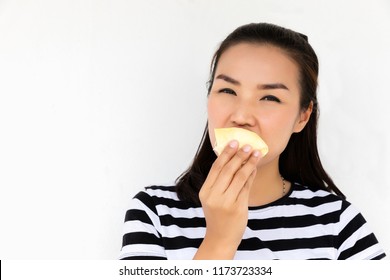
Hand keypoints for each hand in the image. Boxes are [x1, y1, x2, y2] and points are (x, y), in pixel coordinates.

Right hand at [194, 140, 261, 258]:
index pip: (216, 168)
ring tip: (255, 153)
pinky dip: (251, 176)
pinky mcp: (238, 208)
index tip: (234, 142)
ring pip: (239, 177)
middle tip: (247, 145)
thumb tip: (234, 158)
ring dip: (248, 163)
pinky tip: (255, 167)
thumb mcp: (213, 197)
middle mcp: (214, 196)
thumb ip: (221, 180)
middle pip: (228, 170)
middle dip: (239, 156)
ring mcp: (226, 202)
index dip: (226, 154)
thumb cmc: (218, 215)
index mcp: (205, 191)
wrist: (221, 237)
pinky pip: (246, 187)